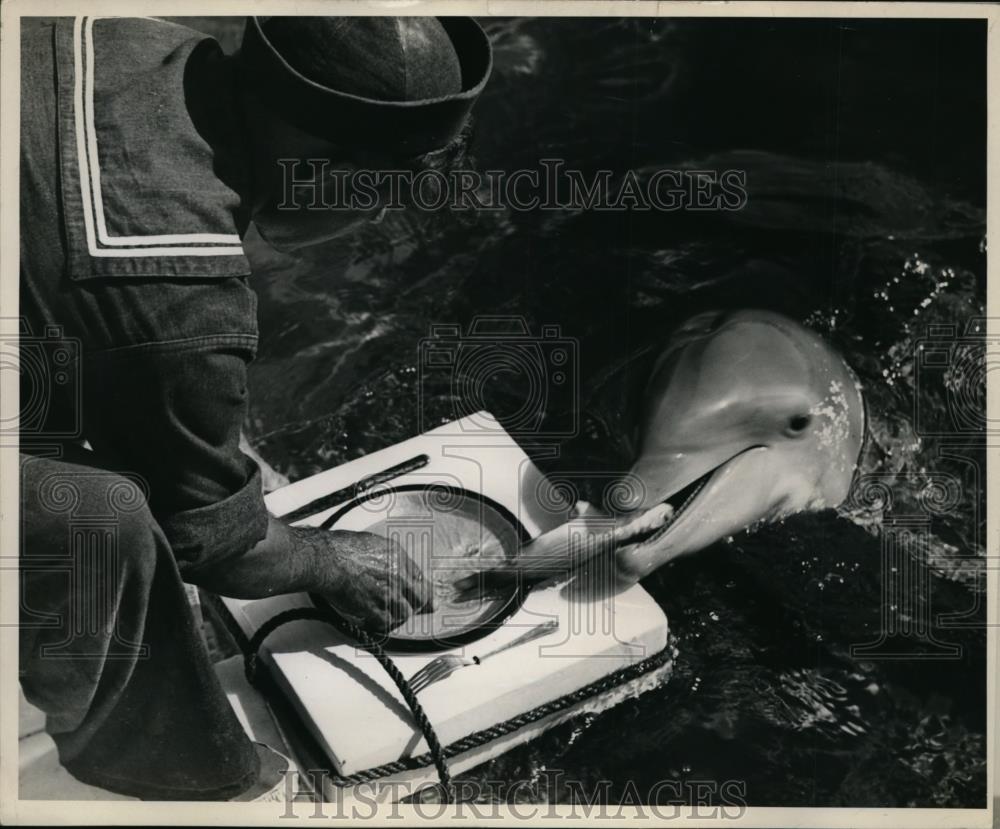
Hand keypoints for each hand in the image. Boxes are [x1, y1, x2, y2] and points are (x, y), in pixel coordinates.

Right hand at [295, 528, 433, 633]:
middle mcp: (398, 577)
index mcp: (400, 559)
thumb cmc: (345, 548)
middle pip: (420, 599)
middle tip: (413, 609)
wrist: (328, 559)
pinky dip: (382, 625)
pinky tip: (375, 620)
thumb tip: (399, 567)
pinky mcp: (372, 609)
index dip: (424, 591)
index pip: (422, 580)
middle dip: (418, 605)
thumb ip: (392, 557)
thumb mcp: (376, 543)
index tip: (427, 599)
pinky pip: (386, 623)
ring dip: (398, 615)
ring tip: (389, 614)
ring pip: (404, 613)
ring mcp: (387, 594)